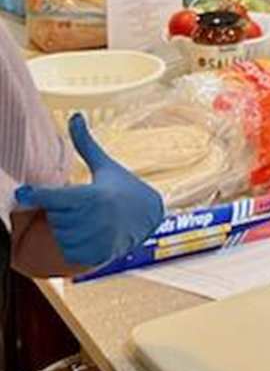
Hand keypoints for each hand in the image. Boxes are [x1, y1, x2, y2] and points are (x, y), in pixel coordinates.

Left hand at [15, 114, 163, 267]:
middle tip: (82, 204)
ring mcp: (94, 239)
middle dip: (62, 210)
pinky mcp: (95, 255)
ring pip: (59, 234)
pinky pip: (67, 250)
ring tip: (88, 218)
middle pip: (55, 216)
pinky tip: (90, 233)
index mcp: (93, 196)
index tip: (20, 194)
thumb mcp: (105, 165)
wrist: (149, 215)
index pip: (54, 197)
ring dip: (67, 227)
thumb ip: (85, 144)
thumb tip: (74, 115)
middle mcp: (93, 219)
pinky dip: (73, 243)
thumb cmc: (123, 187)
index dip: (35, 195)